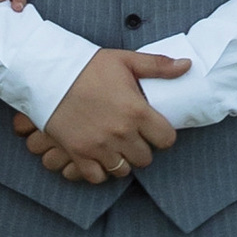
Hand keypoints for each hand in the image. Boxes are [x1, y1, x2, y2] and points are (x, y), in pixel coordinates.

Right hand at [11, 48, 191, 186]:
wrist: (49, 74)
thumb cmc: (88, 66)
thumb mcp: (126, 60)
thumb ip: (159, 66)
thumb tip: (187, 65)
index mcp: (136, 111)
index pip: (167, 139)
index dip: (163, 135)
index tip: (154, 129)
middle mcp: (120, 132)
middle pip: (145, 159)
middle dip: (143, 149)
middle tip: (134, 137)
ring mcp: (98, 146)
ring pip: (123, 170)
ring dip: (122, 161)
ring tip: (116, 147)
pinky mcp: (78, 153)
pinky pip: (97, 177)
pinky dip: (100, 171)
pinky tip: (100, 157)